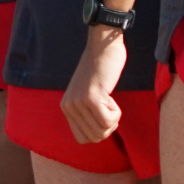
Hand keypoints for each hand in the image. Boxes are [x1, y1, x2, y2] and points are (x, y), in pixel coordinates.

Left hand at [61, 27, 127, 144]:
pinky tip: (112, 98)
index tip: (104, 112)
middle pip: (93, 138)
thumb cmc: (102, 66)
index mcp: (66, 107)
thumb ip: (86, 110)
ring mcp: (79, 103)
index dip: (99, 131)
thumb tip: (97, 133)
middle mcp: (69, 107)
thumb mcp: (87, 92)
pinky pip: (108, 122)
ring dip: (113, 120)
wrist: (103, 44)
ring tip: (110, 101)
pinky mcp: (92, 98)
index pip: (82, 139)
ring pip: (101, 132)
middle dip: (108, 127)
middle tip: (110, 107)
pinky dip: (116, 115)